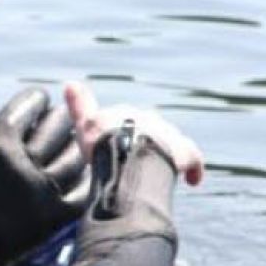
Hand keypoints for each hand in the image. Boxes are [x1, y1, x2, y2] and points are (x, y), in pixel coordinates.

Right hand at [0, 87, 90, 265]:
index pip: (25, 110)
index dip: (35, 99)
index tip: (39, 97)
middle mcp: (26, 165)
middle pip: (54, 128)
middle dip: (59, 116)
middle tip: (60, 113)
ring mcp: (44, 191)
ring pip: (72, 155)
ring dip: (77, 140)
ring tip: (75, 135)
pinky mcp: (55, 215)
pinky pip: (81, 189)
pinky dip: (86, 175)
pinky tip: (86, 166)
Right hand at [64, 81, 204, 186]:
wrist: (131, 154)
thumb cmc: (104, 142)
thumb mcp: (86, 124)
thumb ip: (80, 106)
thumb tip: (70, 83)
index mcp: (125, 112)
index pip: (124, 118)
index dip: (119, 130)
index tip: (115, 142)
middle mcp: (149, 118)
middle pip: (148, 129)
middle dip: (143, 142)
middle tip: (134, 163)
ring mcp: (168, 134)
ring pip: (169, 142)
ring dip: (165, 155)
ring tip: (156, 174)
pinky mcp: (184, 151)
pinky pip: (194, 159)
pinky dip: (194, 169)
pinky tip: (193, 181)